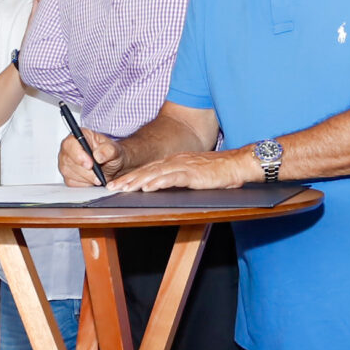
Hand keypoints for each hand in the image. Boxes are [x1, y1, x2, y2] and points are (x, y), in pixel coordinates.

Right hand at [58, 130, 125, 184]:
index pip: (70, 144)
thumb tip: (98, 155)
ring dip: (87, 178)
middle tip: (99, 175)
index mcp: (79, 136)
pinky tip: (92, 180)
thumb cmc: (111, 154)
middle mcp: (69, 149)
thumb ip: (108, 151)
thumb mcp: (114, 150)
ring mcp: (66, 163)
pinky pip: (72, 183)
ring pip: (69, 173)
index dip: (78, 155)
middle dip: (85, 171)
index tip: (90, 164)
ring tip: (98, 176)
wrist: (113, 166)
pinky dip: (84, 184)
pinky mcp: (67, 176)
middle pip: (68, 161)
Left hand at [115, 147, 257, 193]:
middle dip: (128, 179)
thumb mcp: (193, 174)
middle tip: (112, 187)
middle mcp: (176, 161)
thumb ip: (178, 178)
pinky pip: (172, 177)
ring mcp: (183, 166)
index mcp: (175, 161)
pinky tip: (148, 187)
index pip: (148, 169)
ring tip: (124, 188)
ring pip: (155, 173)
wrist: (237, 164)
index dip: (131, 176)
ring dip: (138, 181)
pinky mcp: (193, 173)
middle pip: (147, 170)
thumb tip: (163, 186)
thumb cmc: (218, 171)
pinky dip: (159, 182)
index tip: (117, 184)